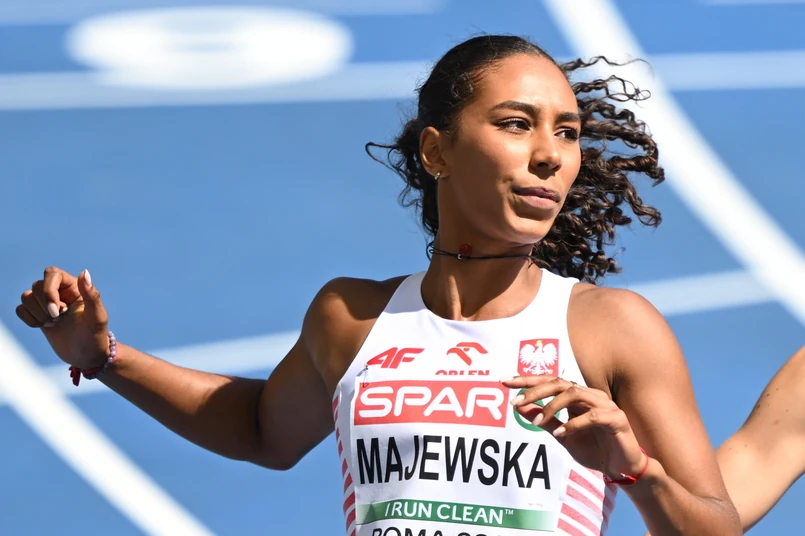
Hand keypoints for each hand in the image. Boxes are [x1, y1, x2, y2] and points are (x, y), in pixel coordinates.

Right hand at [15, 267, 110, 369]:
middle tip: (59, 318)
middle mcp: (60, 291)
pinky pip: (20, 309)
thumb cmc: (96, 336)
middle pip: (37, 286)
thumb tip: (84, 272)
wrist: (87, 355)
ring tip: (54, 323)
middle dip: (45, 306)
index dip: (49, 290)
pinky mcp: (38, 315)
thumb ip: (92, 295)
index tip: (58, 311)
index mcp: (75, 287)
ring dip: (38, 313)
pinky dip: (29, 320)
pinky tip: (46, 327)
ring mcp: (47, 303)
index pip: (51, 273)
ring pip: (26, 296)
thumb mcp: (97, 317)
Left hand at [502, 375, 646, 479]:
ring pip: (574, 393)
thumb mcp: (562, 436)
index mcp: (577, 397)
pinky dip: (574, 424)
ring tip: (537, 422)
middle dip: (535, 390)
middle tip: (516, 402)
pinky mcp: (617, 419)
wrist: (622, 469)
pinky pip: (593, 416)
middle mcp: (590, 395)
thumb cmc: (594, 450)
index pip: (549, 382)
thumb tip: (520, 407)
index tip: (504, 381)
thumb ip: (544, 420)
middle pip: (559, 383)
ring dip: (552, 406)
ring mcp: (605, 404)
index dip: (527, 380)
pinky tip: (561, 434)